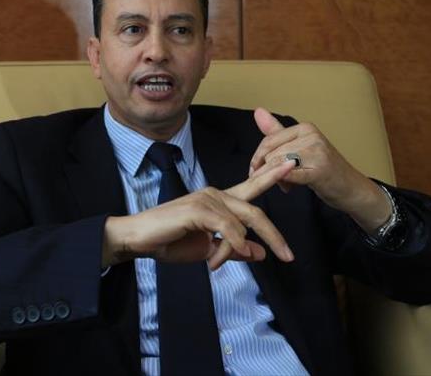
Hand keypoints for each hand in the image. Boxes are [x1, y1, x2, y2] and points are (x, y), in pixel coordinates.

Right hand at [102, 160, 295, 269]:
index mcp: (219, 201)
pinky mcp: (197, 209)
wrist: (138, 239)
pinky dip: (228, 245)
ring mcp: (206, 199)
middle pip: (255, 209)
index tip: (292, 167)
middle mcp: (215, 194)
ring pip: (242, 221)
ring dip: (235, 249)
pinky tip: (216, 259)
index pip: (252, 187)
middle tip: (288, 255)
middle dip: (273, 234)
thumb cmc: (170, 241)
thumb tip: (260, 252)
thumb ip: (234, 248)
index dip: (272, 177)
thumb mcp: (208, 250)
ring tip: (219, 264)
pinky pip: (226, 227)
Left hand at [248, 108, 390, 233]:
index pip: (268, 141)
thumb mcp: (299, 147)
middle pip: (271, 154)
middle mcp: (311, 136)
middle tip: (278, 181)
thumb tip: (258, 111)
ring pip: (278, 164)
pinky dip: (285, 182)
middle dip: (267, 171)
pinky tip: (288, 187)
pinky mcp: (320, 170)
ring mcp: (317, 151)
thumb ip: (277, 132)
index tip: (258, 171)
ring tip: (287, 186)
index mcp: (305, 128)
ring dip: (276, 179)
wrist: (351, 188)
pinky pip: (290, 174)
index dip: (259, 159)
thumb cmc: (323, 168)